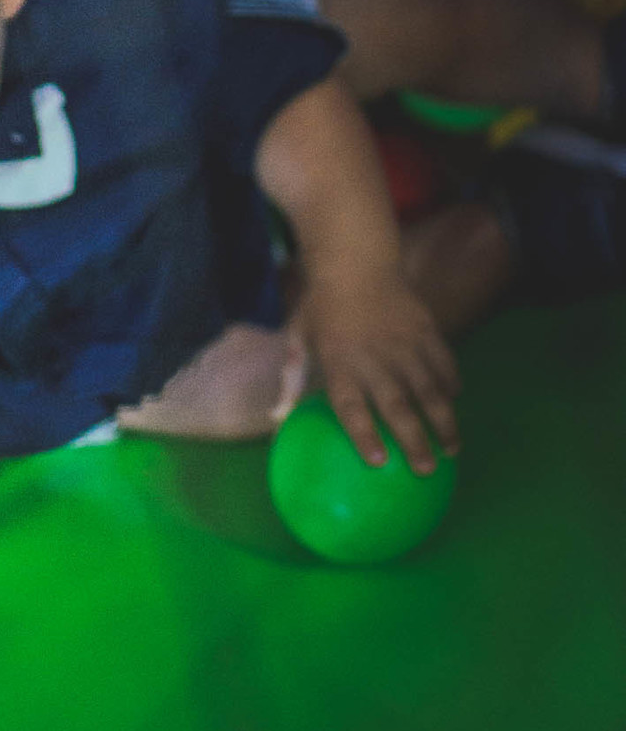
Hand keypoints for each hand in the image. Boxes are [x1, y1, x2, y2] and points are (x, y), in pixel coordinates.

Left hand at [287, 267, 460, 474]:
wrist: (355, 260)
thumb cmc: (322, 306)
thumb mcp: (299, 337)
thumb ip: (292, 379)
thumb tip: (276, 419)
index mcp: (339, 363)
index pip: (351, 406)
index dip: (365, 435)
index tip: (378, 462)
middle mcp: (374, 358)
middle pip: (397, 406)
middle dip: (414, 441)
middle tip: (426, 470)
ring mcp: (404, 345)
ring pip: (429, 390)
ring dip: (443, 422)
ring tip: (452, 450)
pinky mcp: (426, 330)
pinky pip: (444, 363)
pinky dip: (451, 384)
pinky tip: (454, 401)